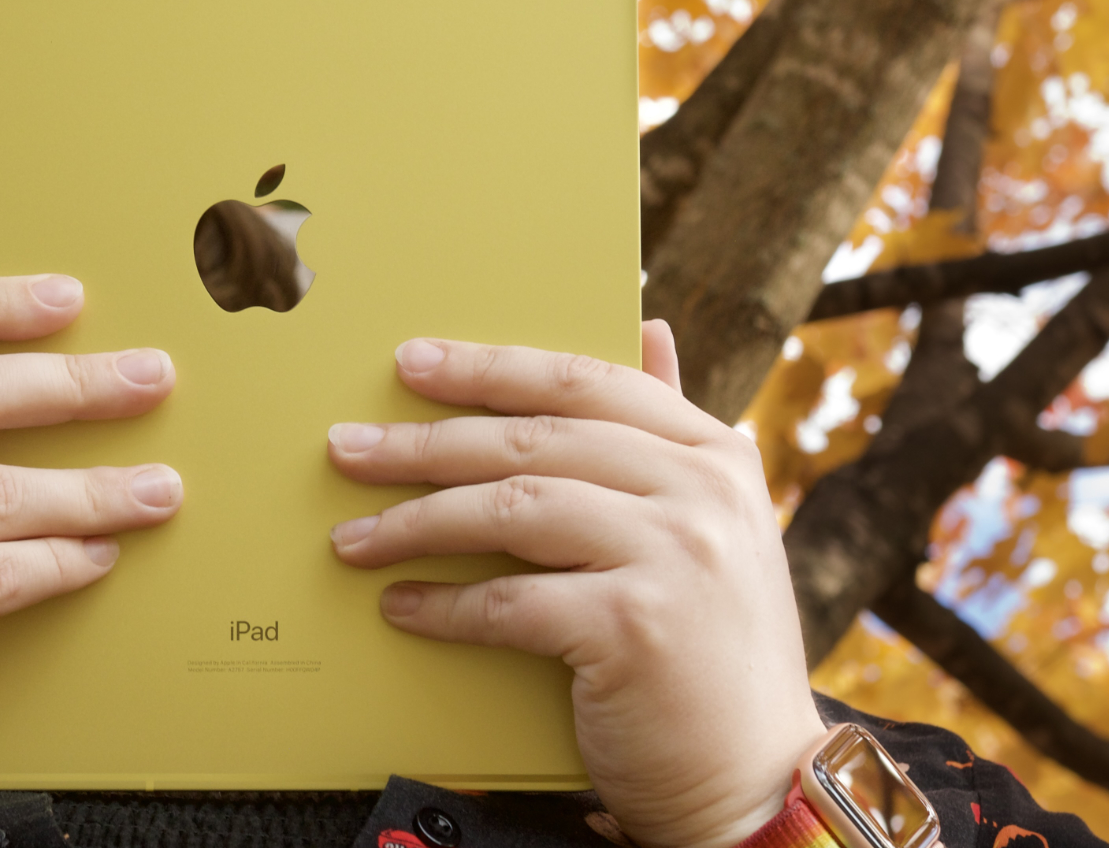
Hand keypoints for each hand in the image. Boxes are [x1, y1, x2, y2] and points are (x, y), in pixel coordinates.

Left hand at [328, 323, 822, 847]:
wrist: (760, 781)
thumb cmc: (715, 651)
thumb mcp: (715, 525)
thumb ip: (670, 433)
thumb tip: (647, 327)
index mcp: (715, 453)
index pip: (585, 381)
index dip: (491, 368)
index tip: (412, 361)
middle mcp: (701, 491)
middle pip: (533, 439)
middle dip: (426, 441)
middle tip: (348, 448)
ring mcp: (672, 555)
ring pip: (511, 509)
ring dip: (416, 521)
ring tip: (352, 536)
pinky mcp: (634, 627)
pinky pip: (509, 600)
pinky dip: (444, 605)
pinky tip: (401, 605)